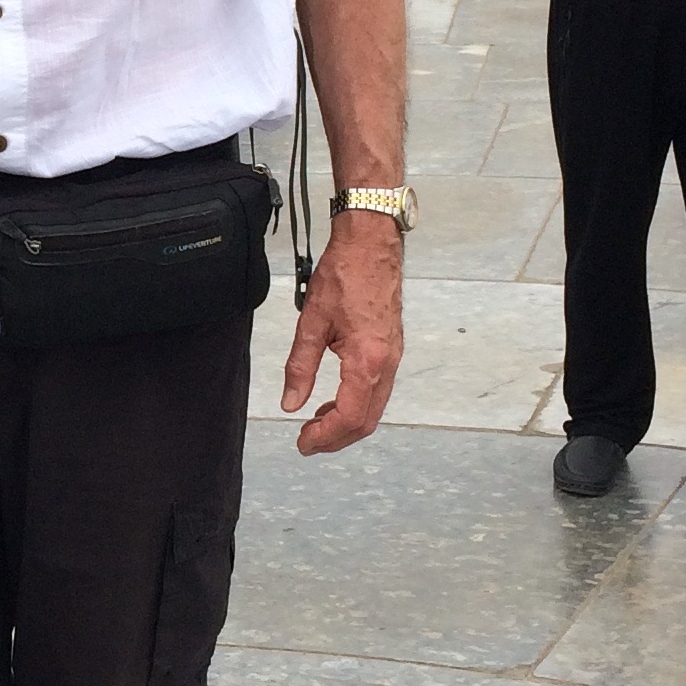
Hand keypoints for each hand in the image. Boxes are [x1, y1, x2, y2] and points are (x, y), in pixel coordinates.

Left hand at [279, 213, 403, 454]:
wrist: (372, 243)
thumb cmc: (344, 273)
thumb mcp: (312, 321)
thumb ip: (300, 366)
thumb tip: (291, 403)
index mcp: (368, 359)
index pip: (349, 416)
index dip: (325, 436)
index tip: (302, 442)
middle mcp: (387, 363)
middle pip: (366, 420)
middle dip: (336, 438)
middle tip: (307, 441)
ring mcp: (394, 357)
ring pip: (374, 408)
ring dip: (346, 423)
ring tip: (315, 423)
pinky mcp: (392, 349)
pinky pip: (378, 390)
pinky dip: (356, 404)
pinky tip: (333, 399)